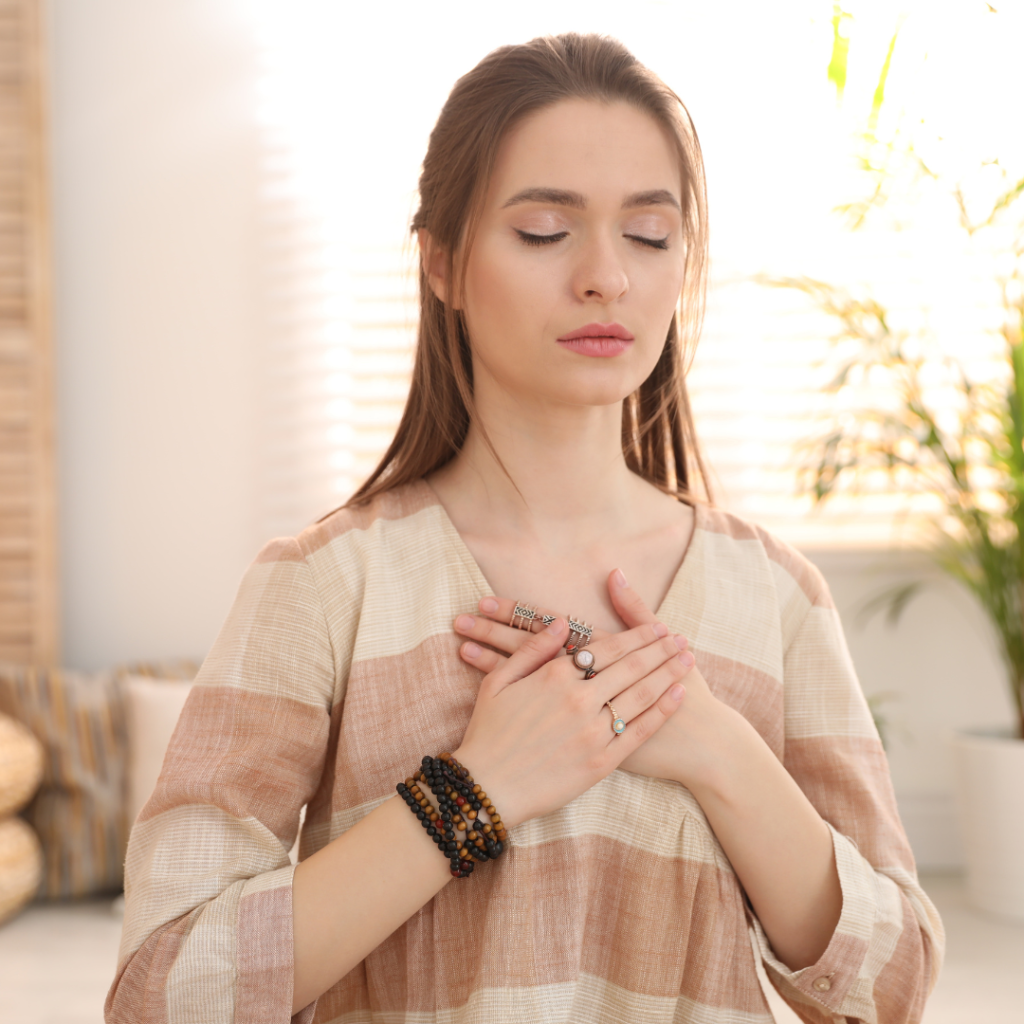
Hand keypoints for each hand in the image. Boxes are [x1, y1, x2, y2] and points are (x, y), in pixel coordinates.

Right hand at [452, 616, 692, 829]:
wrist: (486, 788)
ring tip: (687, 659)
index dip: (636, 635)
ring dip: (668, 674)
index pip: (607, 647)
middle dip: (660, 649)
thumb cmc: (487, 733)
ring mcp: (593, 731)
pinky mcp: (601, 761)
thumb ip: (533, 649)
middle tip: (681, 638)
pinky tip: (678, 695)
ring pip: (641, 694)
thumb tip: (562, 623)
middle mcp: (579, 699)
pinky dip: (662, 711)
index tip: (657, 626)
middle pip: (631, 666)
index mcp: (555, 675)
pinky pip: (639, 731)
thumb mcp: (498, 681)